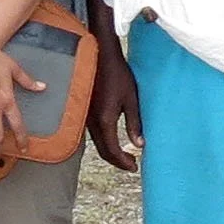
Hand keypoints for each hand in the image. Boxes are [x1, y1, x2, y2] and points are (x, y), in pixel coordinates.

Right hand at [88, 41, 143, 173]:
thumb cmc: (117, 74)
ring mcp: (85, 117)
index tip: (135, 167)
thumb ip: (134, 123)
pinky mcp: (84, 111)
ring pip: (97, 143)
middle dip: (117, 161)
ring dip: (110, 152)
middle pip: (103, 151)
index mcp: (104, 120)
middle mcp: (91, 122)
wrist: (99, 55)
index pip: (112, 150)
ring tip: (125, 155)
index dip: (123, 162)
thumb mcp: (131, 98)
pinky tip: (113, 139)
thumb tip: (139, 145)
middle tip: (132, 165)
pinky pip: (93, 134)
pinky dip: (104, 142)